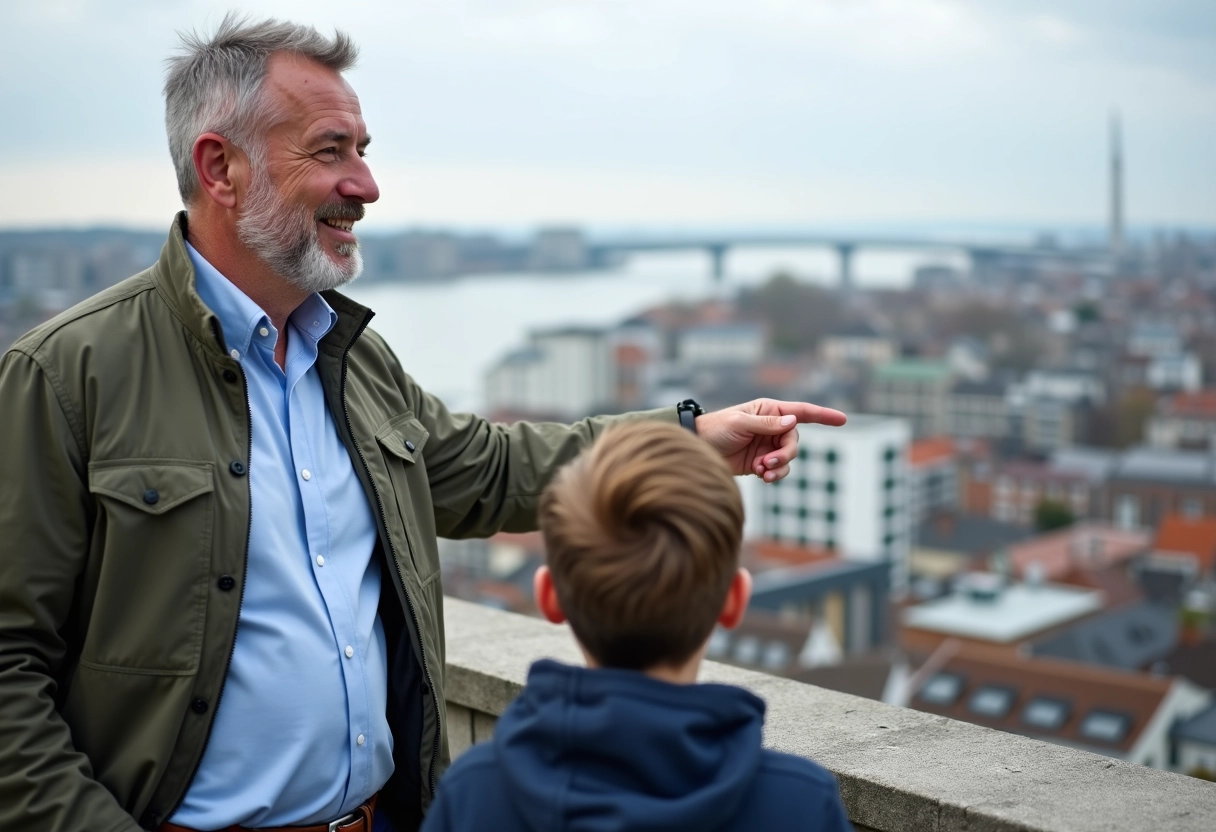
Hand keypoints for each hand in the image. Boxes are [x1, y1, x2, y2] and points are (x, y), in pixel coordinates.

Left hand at [695, 398, 846, 482]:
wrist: (698, 448)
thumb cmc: (715, 429)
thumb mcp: (739, 423)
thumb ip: (766, 424)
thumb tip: (792, 421)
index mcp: (768, 410)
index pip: (801, 412)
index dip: (823, 415)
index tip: (842, 419)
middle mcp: (772, 426)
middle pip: (794, 440)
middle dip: (786, 454)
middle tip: (769, 463)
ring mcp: (767, 445)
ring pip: (788, 457)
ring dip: (780, 467)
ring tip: (763, 472)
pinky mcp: (761, 462)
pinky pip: (778, 470)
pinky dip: (774, 475)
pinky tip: (761, 477)